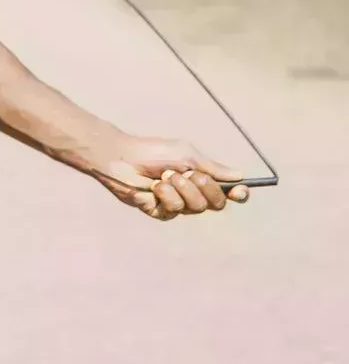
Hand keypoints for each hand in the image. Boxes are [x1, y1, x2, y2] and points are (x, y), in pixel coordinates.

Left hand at [89, 136, 249, 220]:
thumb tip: (239, 175)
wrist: (122, 158)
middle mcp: (192, 193)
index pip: (227, 192)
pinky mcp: (160, 212)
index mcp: (200, 178)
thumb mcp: (186, 154)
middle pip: (216, 203)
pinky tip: (153, 187)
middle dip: (204, 187)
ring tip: (164, 176)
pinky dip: (166, 195)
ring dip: (181, 188)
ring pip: (196, 208)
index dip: (238, 194)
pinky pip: (174, 210)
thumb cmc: (152, 151)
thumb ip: (212, 167)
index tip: (239, 191)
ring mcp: (177, 204)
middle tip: (187, 173)